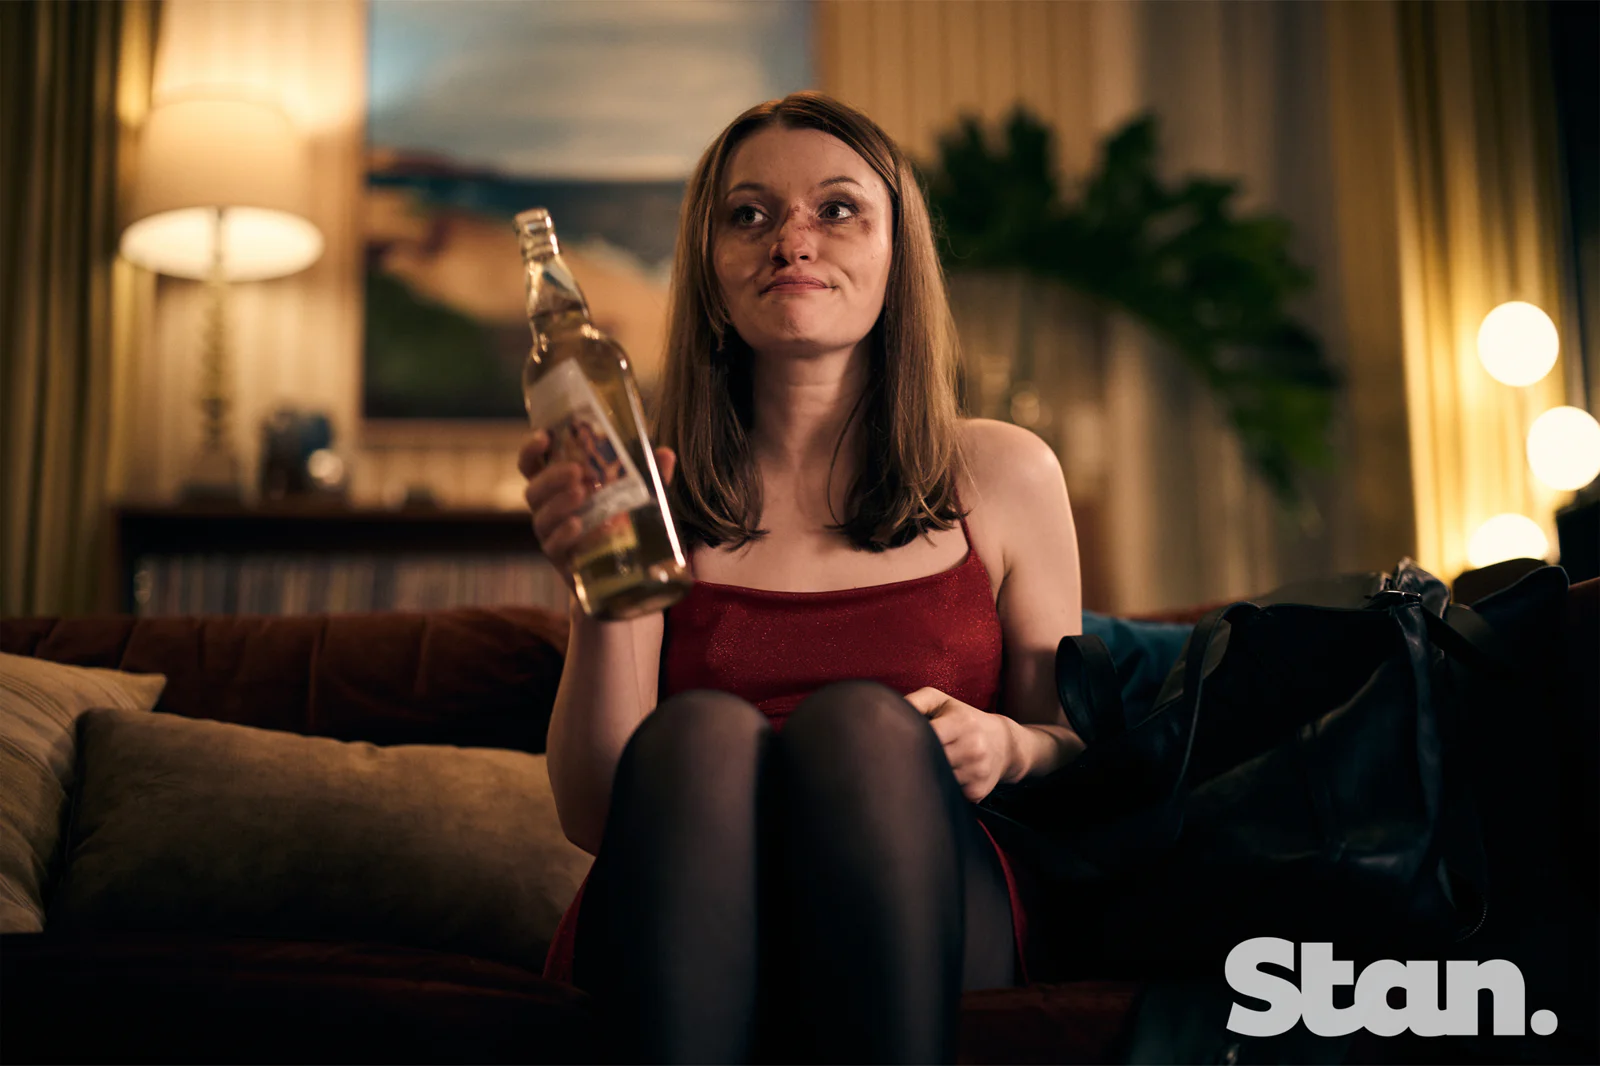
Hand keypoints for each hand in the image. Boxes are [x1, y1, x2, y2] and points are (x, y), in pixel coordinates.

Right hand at [517, 430, 676, 583]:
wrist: (624, 573)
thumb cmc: (623, 524)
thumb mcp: (638, 497)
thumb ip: (649, 476)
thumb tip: (665, 453)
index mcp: (558, 489)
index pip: (532, 466)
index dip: (532, 450)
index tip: (545, 437)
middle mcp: (548, 511)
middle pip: (533, 491)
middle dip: (552, 478)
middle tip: (577, 471)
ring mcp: (552, 536)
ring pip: (541, 518)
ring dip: (558, 504)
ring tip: (580, 493)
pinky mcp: (561, 561)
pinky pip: (555, 546)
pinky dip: (565, 534)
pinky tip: (579, 525)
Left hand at [904, 687, 1018, 802]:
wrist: (1004, 743)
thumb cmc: (964, 719)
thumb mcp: (943, 702)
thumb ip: (917, 701)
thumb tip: (890, 711)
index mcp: (961, 723)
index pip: (928, 736)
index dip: (909, 742)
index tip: (898, 743)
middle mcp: (973, 748)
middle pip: (929, 761)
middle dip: (914, 761)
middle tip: (905, 758)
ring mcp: (977, 772)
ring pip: (937, 779)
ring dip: (927, 775)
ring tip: (929, 764)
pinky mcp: (978, 792)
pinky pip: (948, 794)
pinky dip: (942, 788)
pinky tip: (944, 777)